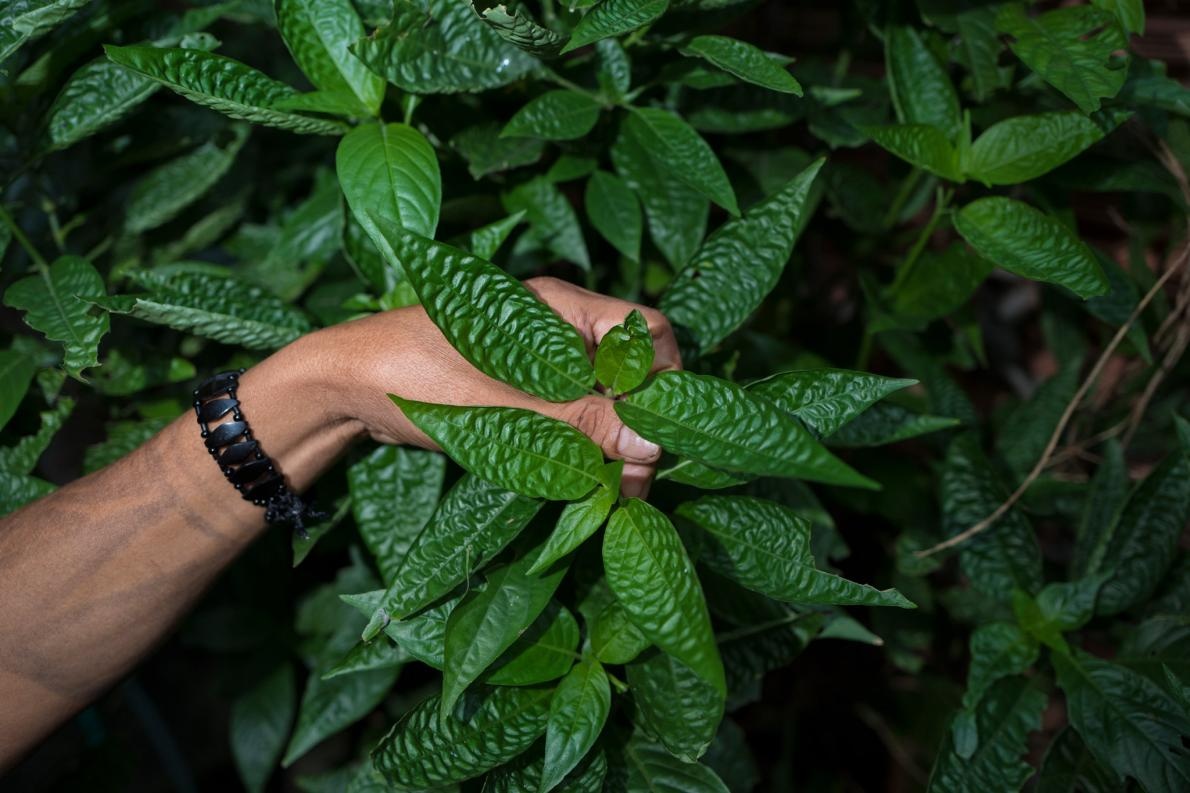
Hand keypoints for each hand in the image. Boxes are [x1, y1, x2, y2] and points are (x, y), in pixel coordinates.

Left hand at [314, 277, 681, 497]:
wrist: (345, 385)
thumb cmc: (419, 377)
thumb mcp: (506, 405)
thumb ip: (581, 420)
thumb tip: (651, 442)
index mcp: (562, 308)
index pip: (647, 333)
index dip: (663, 383)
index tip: (658, 439)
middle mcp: (558, 327)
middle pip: (628, 371)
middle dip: (637, 425)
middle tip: (631, 484)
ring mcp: (539, 358)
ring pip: (600, 397)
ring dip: (609, 441)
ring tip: (607, 491)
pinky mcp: (519, 388)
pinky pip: (569, 412)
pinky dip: (580, 443)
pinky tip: (577, 477)